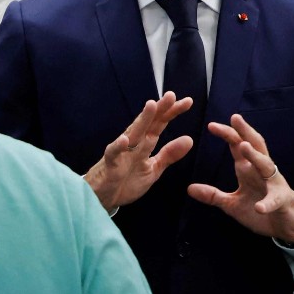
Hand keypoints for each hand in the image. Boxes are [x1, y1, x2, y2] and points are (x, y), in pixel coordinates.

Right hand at [84, 93, 196, 211]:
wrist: (105, 198)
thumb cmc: (127, 181)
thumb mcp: (153, 169)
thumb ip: (169, 155)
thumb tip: (189, 139)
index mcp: (145, 143)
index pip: (160, 124)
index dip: (172, 112)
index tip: (188, 102)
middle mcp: (134, 143)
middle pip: (149, 123)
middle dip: (160, 109)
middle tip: (171, 95)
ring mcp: (121, 152)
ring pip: (133, 132)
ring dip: (142, 120)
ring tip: (151, 106)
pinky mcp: (110, 164)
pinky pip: (113, 153)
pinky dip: (118, 146)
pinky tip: (125, 140)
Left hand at [187, 115, 293, 244]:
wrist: (288, 224)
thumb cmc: (261, 208)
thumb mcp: (232, 204)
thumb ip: (213, 195)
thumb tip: (189, 188)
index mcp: (248, 169)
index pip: (238, 146)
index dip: (227, 134)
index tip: (211, 125)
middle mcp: (262, 172)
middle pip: (255, 146)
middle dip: (245, 131)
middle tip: (235, 117)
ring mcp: (274, 185)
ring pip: (266, 166)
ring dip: (255, 156)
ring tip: (244, 147)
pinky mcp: (282, 201)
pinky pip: (276, 199)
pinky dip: (267, 203)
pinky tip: (259, 207)